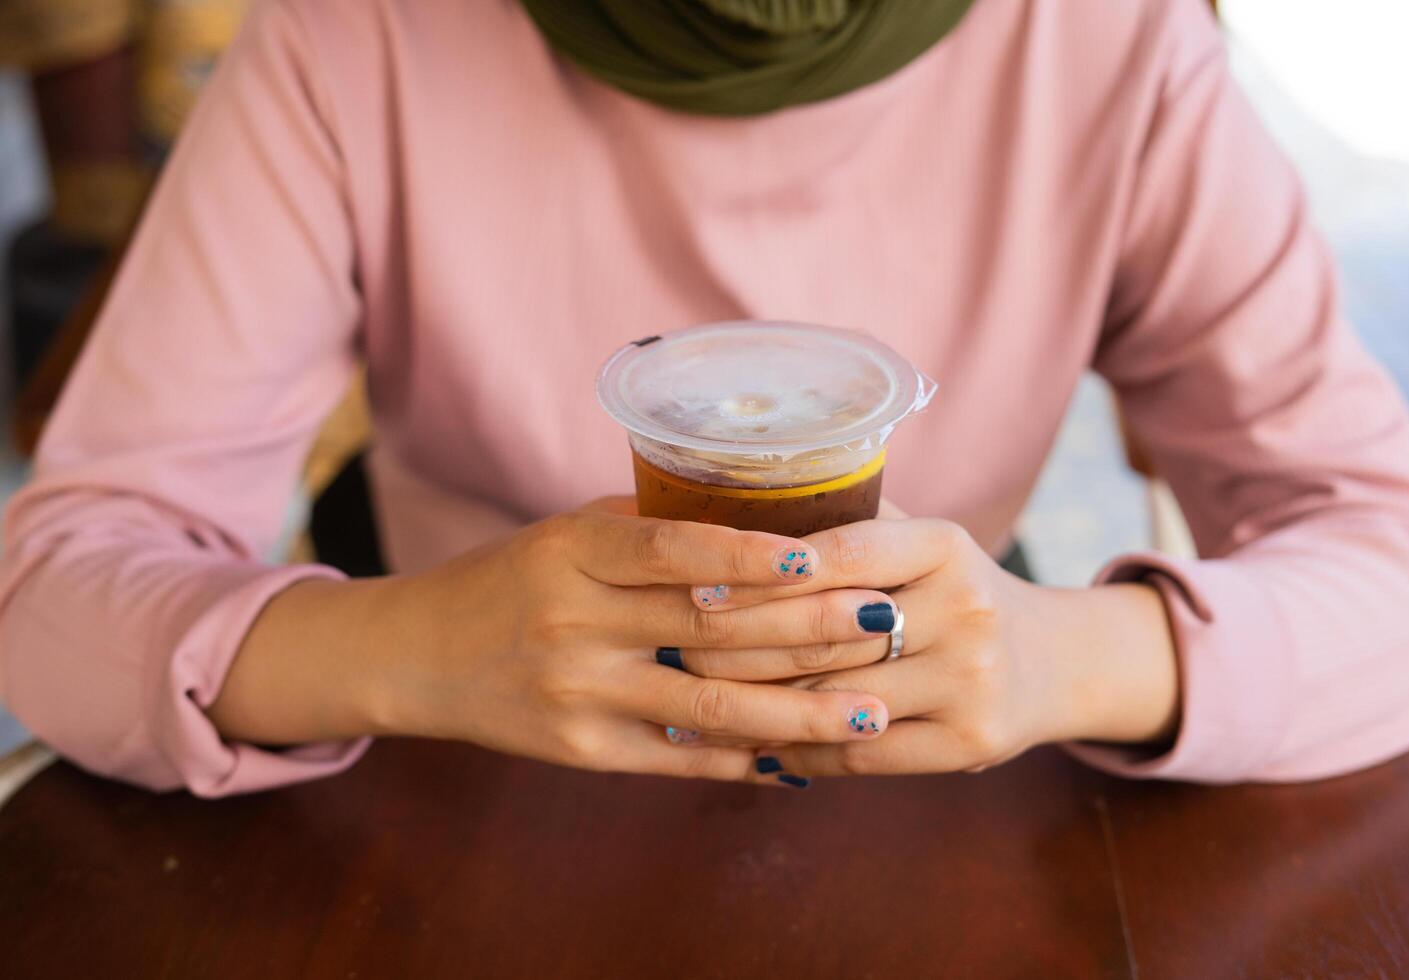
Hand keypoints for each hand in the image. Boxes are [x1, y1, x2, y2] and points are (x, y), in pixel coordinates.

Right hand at [221, 500, 911, 782]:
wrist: (416, 655)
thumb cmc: (509, 579)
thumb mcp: (566, 534)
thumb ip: (652, 530)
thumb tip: (766, 524)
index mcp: (575, 551)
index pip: (675, 550)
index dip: (753, 556)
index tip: (825, 559)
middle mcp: (576, 622)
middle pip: (710, 629)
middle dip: (808, 631)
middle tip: (887, 627)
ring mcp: (579, 692)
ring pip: (707, 707)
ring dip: (798, 712)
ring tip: (870, 712)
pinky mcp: (581, 750)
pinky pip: (678, 758)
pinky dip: (744, 758)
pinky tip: (804, 758)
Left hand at [673, 517, 1179, 778]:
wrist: (1054, 664)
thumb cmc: (952, 593)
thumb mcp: (920, 544)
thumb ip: (847, 524)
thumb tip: (728, 501)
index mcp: (946, 544)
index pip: (843, 552)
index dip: (763, 571)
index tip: (695, 582)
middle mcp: (966, 609)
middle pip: (826, 634)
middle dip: (735, 645)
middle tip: (668, 649)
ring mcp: (973, 680)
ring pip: (834, 699)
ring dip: (752, 707)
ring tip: (689, 702)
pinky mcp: (971, 742)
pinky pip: (860, 755)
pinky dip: (798, 753)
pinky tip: (750, 747)